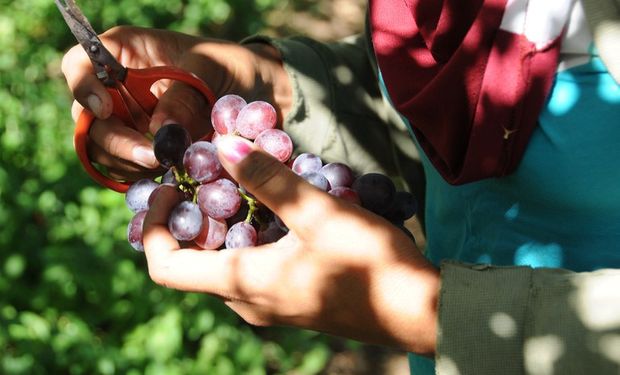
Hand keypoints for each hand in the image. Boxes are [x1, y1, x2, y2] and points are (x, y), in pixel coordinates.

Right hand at [61, 26, 290, 180]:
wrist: (263, 97)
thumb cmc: (235, 68)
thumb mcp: (213, 69)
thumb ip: (185, 96)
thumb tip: (160, 135)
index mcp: (126, 54)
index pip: (80, 63)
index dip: (82, 86)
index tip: (105, 107)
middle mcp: (119, 90)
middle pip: (88, 117)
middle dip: (115, 141)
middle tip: (153, 157)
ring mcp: (130, 124)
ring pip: (103, 150)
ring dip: (129, 164)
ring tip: (167, 168)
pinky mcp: (145, 152)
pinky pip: (126, 170)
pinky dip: (141, 178)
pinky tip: (168, 178)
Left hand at [143, 135, 438, 354]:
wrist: (417, 310)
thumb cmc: (369, 264)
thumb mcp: (319, 213)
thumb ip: (268, 179)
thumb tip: (223, 145)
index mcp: (242, 283)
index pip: (164, 266)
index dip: (152, 226)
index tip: (170, 187)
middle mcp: (247, 301)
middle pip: (192, 262)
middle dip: (190, 216)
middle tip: (209, 175)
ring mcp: (269, 305)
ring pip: (223, 264)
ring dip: (222, 225)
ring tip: (244, 185)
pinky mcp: (290, 300)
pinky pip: (249, 269)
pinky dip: (247, 238)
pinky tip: (277, 211)